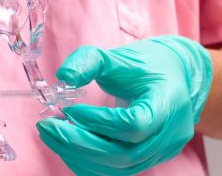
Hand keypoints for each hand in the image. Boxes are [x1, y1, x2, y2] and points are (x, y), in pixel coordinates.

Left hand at [37, 35, 212, 174]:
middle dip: (78, 143)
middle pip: (124, 155)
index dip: (98, 121)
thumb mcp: (118, 56)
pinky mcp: (148, 160)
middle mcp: (169, 134)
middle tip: (47, 126)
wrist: (174, 78)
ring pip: (118, 169)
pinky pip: (116, 171)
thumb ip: (89, 61)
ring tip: (51, 134)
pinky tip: (66, 145)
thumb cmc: (147, 66)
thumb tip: (63, 77)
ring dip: (78, 155)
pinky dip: (87, 162)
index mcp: (167, 103)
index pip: (134, 125)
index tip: (70, 109)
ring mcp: (161, 152)